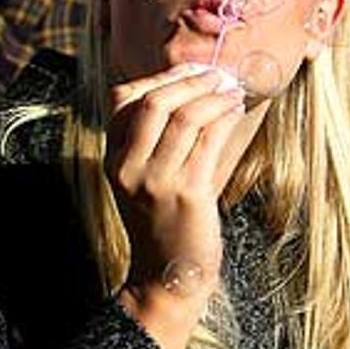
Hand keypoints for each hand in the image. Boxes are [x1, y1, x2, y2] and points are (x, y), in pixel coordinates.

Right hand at [107, 62, 250, 348]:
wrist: (167, 277)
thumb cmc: (164, 223)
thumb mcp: (142, 179)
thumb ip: (152, 140)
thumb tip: (187, 89)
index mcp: (113, 159)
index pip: (122, 98)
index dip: (160, 76)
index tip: (191, 71)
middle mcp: (128, 167)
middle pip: (154, 101)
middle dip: (190, 80)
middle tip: (217, 75)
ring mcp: (156, 181)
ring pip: (185, 116)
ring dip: (214, 96)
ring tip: (232, 90)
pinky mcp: (187, 193)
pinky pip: (209, 139)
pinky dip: (226, 116)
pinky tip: (236, 111)